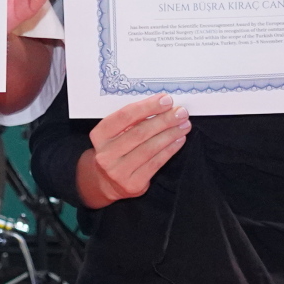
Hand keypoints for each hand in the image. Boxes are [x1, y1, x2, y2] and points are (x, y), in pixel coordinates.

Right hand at [75, 95, 191, 207]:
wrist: (106, 181)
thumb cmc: (115, 150)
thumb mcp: (115, 133)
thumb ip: (133, 121)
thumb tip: (162, 106)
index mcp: (100, 135)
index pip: (125, 116)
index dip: (147, 107)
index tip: (166, 100)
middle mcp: (106, 154)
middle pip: (140, 132)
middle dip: (164, 120)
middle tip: (181, 112)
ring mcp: (118, 171)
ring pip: (150, 148)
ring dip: (170, 134)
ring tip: (184, 125)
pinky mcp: (133, 184)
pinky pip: (156, 163)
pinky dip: (170, 149)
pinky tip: (179, 140)